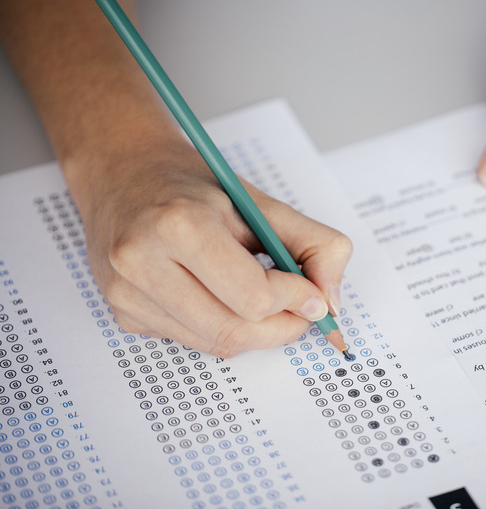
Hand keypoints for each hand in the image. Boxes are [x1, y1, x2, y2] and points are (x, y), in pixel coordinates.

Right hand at [74, 138, 351, 357]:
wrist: (124, 172)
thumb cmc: (195, 186)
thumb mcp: (259, 201)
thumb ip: (312, 244)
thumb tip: (330, 303)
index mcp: (179, 224)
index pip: (253, 296)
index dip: (295, 301)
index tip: (315, 297)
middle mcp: (142, 262)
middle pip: (234, 330)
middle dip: (282, 327)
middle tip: (302, 312)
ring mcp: (126, 294)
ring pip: (215, 343)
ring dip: (256, 331)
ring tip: (266, 299)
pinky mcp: (124, 314)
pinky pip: (193, 340)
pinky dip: (223, 327)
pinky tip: (221, 295)